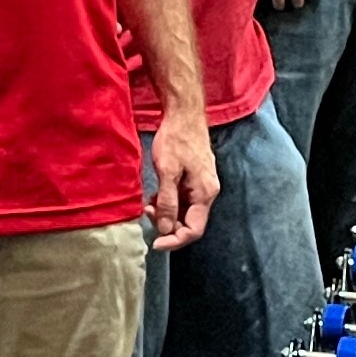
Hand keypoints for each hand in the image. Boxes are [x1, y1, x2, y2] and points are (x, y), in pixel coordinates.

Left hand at [145, 111, 217, 249]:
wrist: (184, 113)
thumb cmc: (176, 138)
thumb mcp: (167, 171)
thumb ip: (167, 202)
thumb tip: (166, 228)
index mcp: (205, 193)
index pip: (194, 230)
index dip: (174, 240)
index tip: (155, 243)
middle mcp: (208, 192)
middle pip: (190, 222)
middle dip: (167, 224)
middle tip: (147, 212)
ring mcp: (202, 185)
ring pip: (185, 211)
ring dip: (166, 212)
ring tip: (148, 202)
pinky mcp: (195, 179)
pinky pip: (183, 199)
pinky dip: (168, 201)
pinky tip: (155, 194)